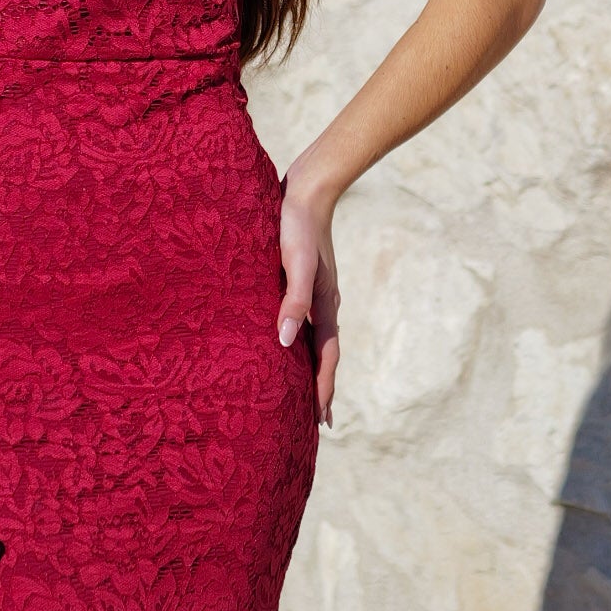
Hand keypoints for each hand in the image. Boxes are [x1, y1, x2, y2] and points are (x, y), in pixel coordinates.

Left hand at [276, 172, 341, 425]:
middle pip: (324, 356)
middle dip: (322, 388)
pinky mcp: (302, 280)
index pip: (326, 359)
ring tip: (304, 392)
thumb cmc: (297, 225)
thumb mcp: (295, 263)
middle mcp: (323, 304)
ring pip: (315, 340)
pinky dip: (300, 341)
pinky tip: (287, 344)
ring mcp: (315, 293)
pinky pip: (304, 321)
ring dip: (312, 368)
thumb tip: (284, 343)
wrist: (307, 188)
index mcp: (325, 305)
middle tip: (318, 422)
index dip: (322, 391)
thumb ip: (292, 301)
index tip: (321, 422)